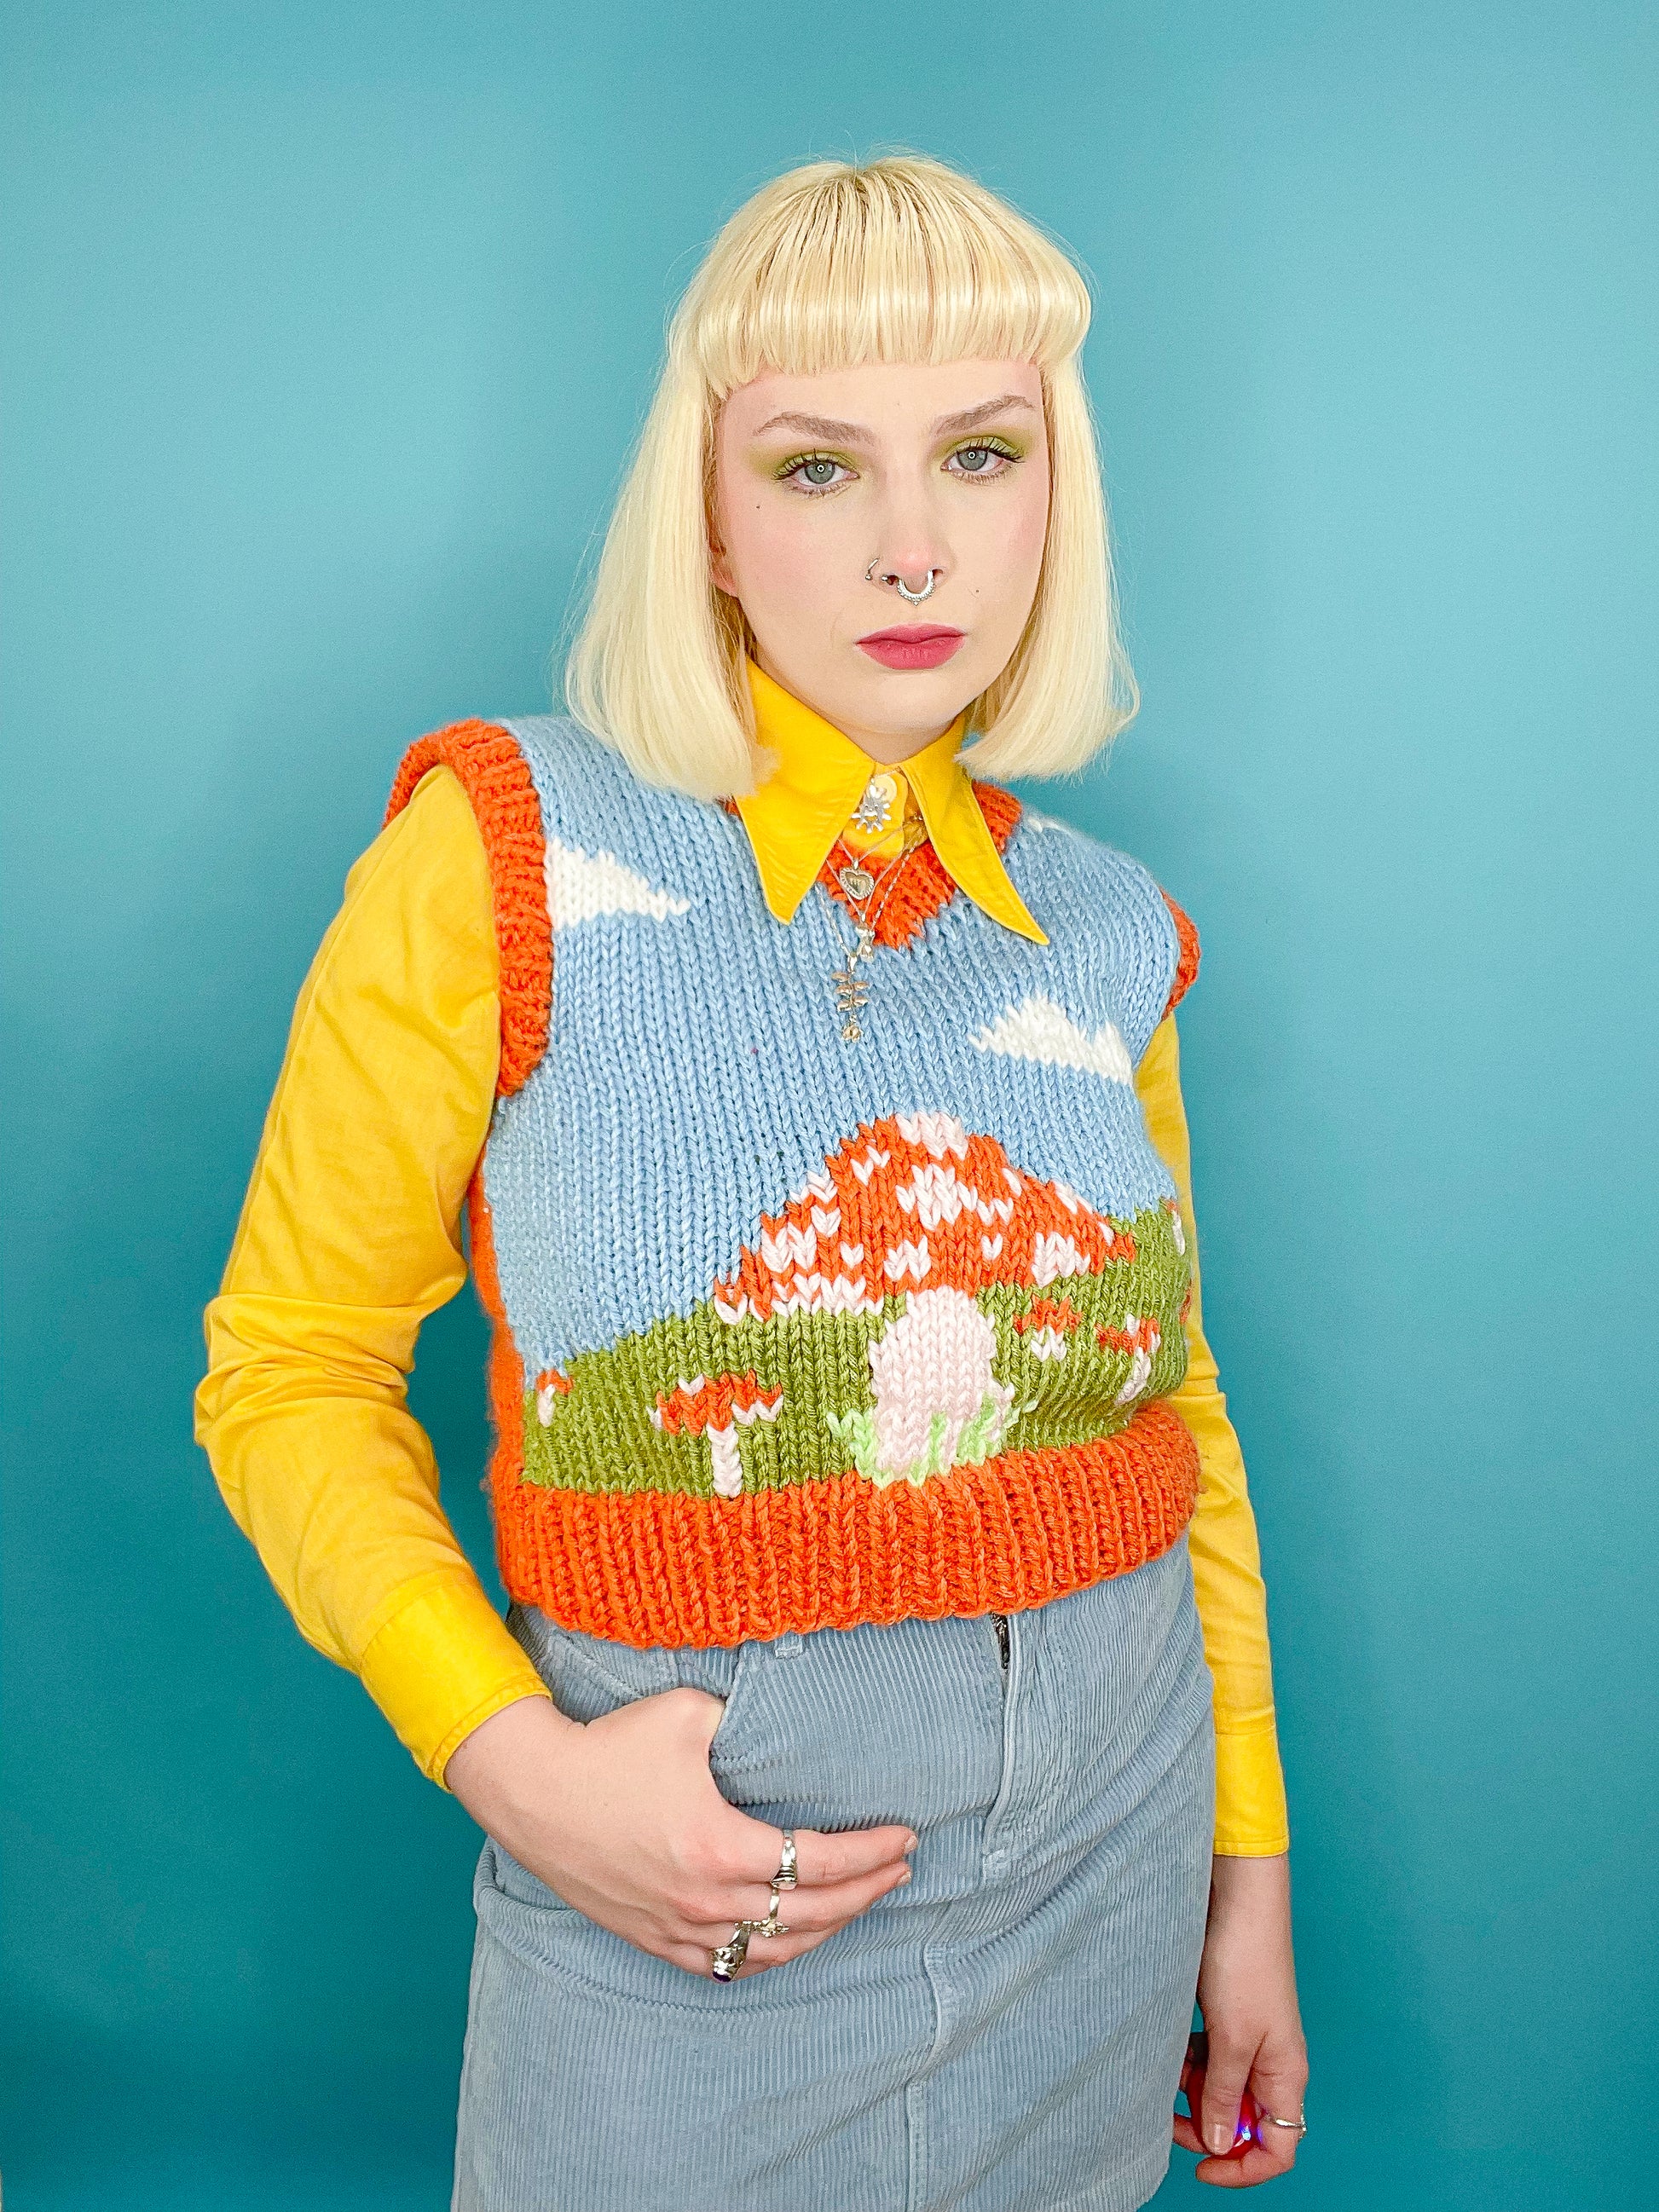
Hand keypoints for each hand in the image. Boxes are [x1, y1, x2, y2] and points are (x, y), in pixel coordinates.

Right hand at [443, 1689, 915, 1977]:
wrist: (534, 1791)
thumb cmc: (610, 1746)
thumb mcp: (687, 1713)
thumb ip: (746, 1719)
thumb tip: (787, 1716)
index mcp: (721, 1846)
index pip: (822, 1862)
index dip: (873, 1852)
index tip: (906, 1837)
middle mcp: (705, 1899)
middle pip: (811, 1913)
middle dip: (867, 1892)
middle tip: (901, 1869)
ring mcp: (678, 1927)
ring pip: (774, 1948)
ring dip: (827, 1929)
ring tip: (861, 1902)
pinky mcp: (654, 1938)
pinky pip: (727, 1965)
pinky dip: (770, 1955)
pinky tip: (792, 1939)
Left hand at [1170, 1852, 1307, 2187]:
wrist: (1237, 1899)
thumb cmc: (1244, 1962)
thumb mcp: (1231, 2038)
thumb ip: (1223, 2094)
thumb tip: (1219, 2145)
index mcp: (1286, 2076)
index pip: (1277, 2149)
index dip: (1243, 2169)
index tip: (1201, 2167)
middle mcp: (1272, 2064)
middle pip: (1244, 2123)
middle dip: (1208, 2127)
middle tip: (1171, 2116)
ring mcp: (1249, 2040)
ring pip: (1222, 2091)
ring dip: (1194, 2091)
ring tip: (1171, 2070)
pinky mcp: (1228, 2018)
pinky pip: (1209, 2060)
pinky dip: (1190, 2062)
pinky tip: (1173, 2048)